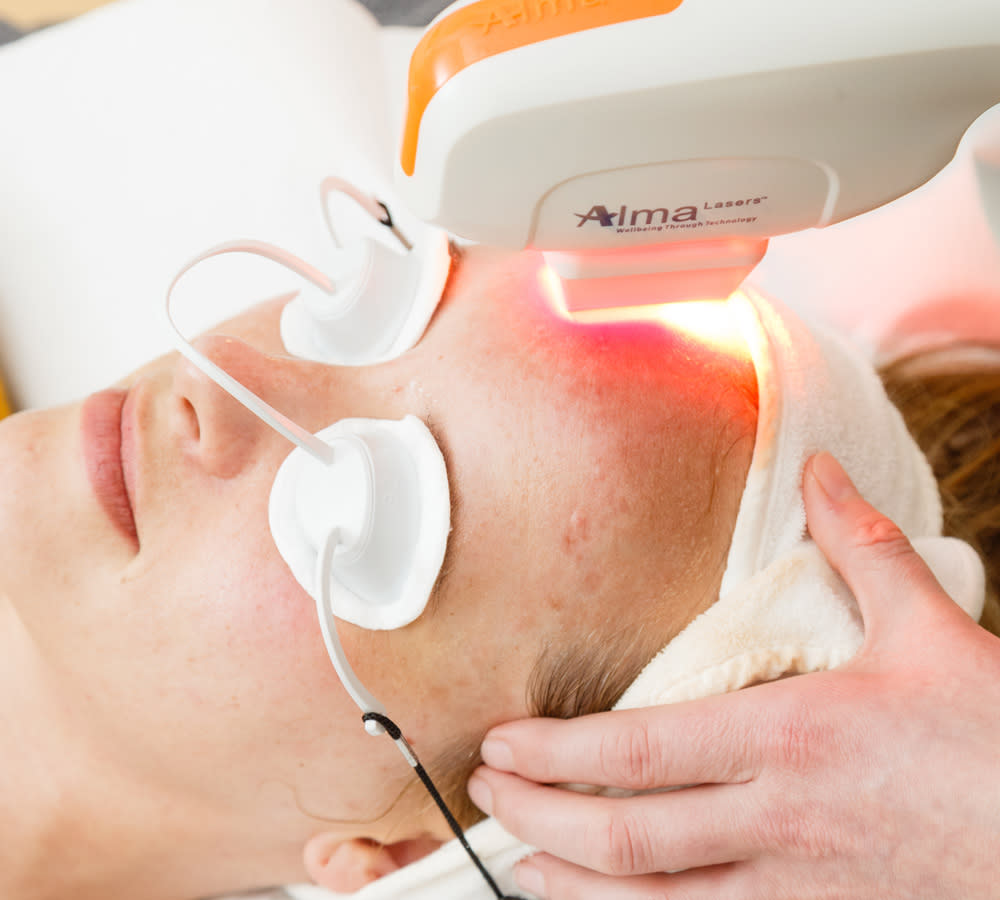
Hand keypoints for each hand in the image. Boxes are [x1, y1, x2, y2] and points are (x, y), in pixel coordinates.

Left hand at [468, 452, 999, 898]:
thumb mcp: (929, 629)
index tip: (501, 743)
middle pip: (623, 834)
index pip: (634, 752)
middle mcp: (773, 818)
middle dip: (537, 817)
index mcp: (785, 735)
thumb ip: (859, 546)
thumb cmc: (994, 738)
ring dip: (572, 884)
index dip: (553, 754)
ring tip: (516, 864)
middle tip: (485, 795)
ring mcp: (792, 885)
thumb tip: (818, 471)